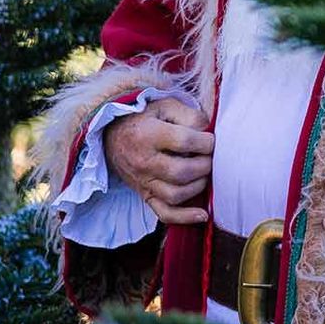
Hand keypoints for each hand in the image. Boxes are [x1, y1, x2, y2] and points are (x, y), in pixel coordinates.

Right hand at [103, 97, 213, 225]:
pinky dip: (184, 217)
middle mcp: (144, 162)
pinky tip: (202, 215)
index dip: (205, 142)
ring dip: (198, 186)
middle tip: (211, 157)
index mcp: (149, 136)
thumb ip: (189, 115)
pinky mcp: (145, 195)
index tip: (211, 139)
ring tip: (205, 173)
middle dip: (204, 165)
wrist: (113, 135)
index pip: (184, 142)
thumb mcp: (165, 105)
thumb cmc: (145, 118)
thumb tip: (207, 131)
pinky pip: (164, 213)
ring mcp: (143, 182)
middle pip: (181, 172)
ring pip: (175, 195)